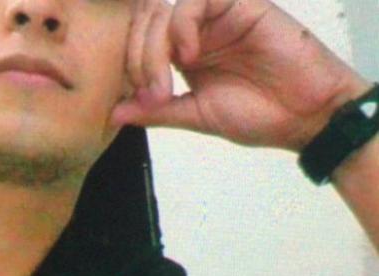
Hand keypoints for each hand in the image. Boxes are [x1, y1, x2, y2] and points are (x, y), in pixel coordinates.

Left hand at [111, 0, 371, 150]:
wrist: (306, 117)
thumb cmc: (258, 116)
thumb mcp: (196, 115)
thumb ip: (156, 110)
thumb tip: (115, 113)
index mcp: (184, 54)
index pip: (140, 41)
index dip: (130, 66)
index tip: (141, 100)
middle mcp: (196, 31)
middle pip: (145, 22)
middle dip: (137, 59)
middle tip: (151, 93)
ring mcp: (216, 17)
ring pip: (164, 10)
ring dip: (154, 48)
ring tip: (167, 83)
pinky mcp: (240, 5)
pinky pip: (197, 0)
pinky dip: (182, 26)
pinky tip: (189, 55)